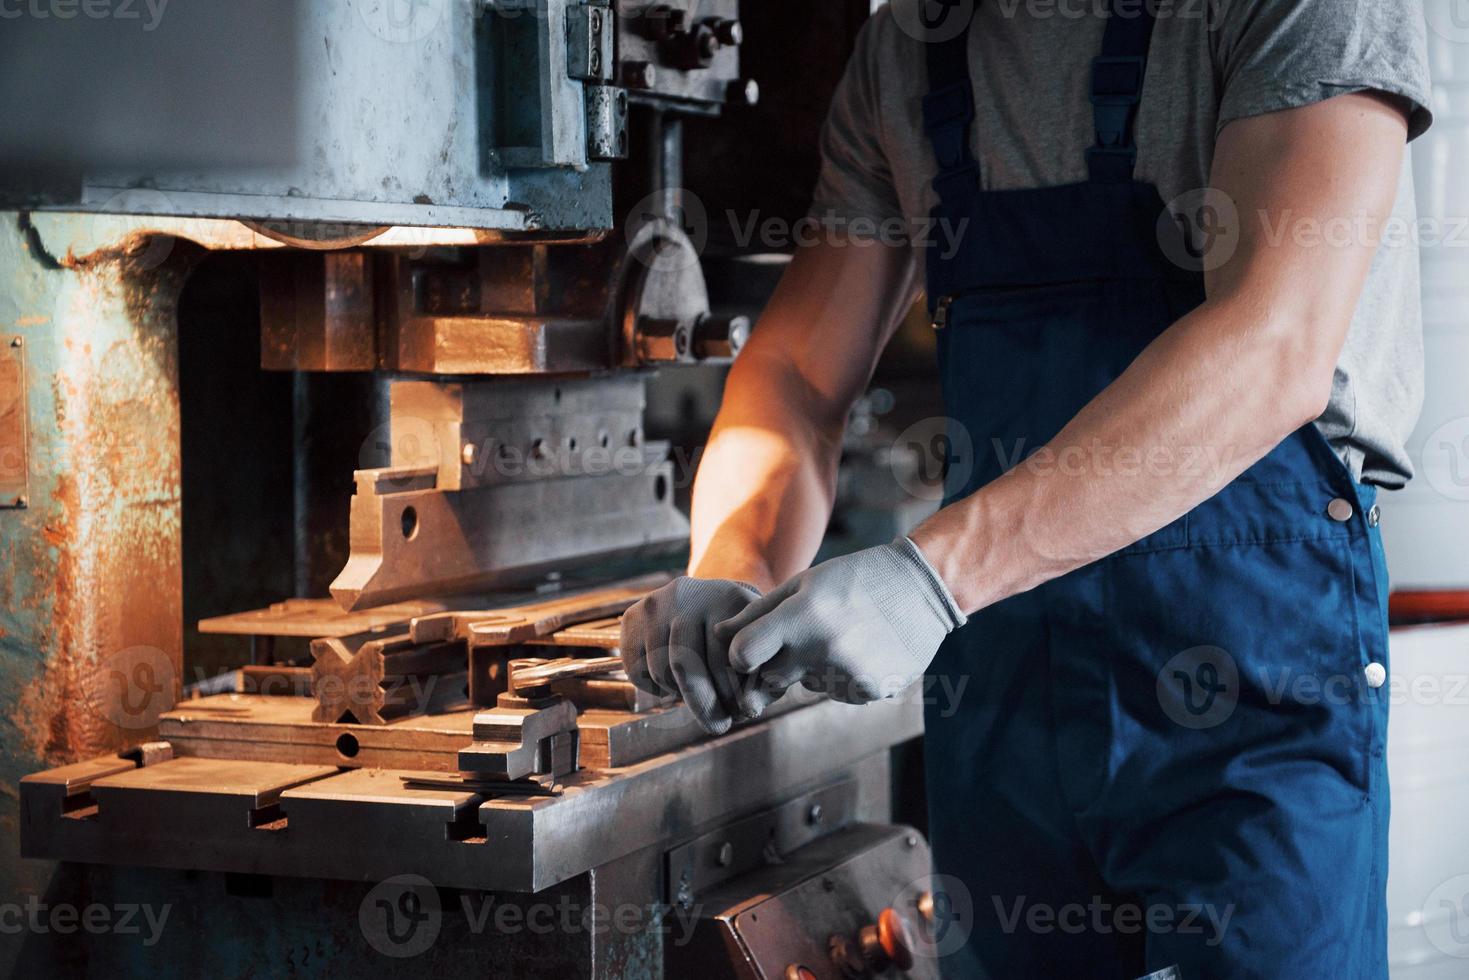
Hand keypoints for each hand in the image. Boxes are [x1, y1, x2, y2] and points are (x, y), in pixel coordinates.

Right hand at [619, 577, 761, 733]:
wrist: (708, 603)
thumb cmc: (741, 635)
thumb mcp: (760, 649)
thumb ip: (763, 682)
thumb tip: (748, 710)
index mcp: (726, 596)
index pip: (723, 657)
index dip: (732, 693)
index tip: (741, 714)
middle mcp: (688, 594)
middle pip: (685, 666)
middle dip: (704, 704)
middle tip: (718, 726)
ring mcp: (656, 603)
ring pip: (660, 671)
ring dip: (680, 695)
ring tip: (700, 695)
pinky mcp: (632, 616)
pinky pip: (637, 670)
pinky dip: (654, 688)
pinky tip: (675, 683)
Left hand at [716, 538, 965, 718]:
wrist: (922, 590)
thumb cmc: (854, 580)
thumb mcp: (805, 584)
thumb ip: (758, 613)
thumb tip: (717, 635)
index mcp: (802, 616)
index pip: (742, 655)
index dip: (741, 654)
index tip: (750, 648)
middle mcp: (823, 649)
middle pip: (768, 679)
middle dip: (773, 665)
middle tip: (799, 640)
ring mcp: (847, 675)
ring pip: (804, 686)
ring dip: (810, 669)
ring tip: (840, 637)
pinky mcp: (868, 691)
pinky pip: (834, 692)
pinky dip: (838, 677)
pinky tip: (859, 649)